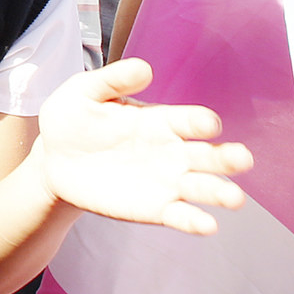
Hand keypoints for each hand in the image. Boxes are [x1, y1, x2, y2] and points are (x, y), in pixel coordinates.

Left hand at [36, 59, 251, 234]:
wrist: (52, 157)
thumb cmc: (73, 118)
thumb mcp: (85, 92)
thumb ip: (112, 80)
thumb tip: (143, 68)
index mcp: (161, 120)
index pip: (191, 120)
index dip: (201, 122)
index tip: (208, 125)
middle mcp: (173, 152)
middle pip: (209, 155)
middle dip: (227, 158)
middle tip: (241, 159)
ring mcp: (167, 182)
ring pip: (204, 187)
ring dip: (220, 192)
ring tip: (233, 198)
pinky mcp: (155, 209)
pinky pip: (181, 216)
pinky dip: (196, 221)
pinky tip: (207, 224)